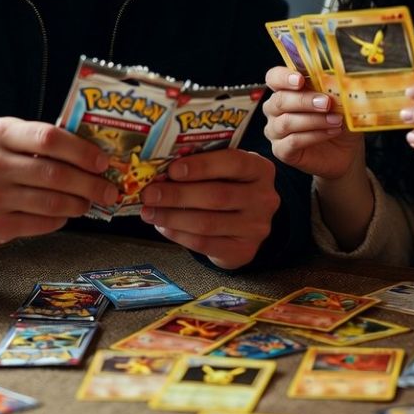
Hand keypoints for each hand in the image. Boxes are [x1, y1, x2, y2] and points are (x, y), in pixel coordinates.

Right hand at [0, 117, 118, 255]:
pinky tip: (66, 213)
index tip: (103, 161)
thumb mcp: (9, 138)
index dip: (81, 151)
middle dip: (90, 183)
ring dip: (79, 203)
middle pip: (55, 174)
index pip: (48, 138)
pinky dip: (60, 219)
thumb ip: (44, 140)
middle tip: (109, 190)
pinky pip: (41, 224)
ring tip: (90, 201)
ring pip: (51, 202)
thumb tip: (97, 152)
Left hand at [138, 148, 278, 269]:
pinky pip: (205, 244)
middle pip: (217, 196)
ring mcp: (256, 227)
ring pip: (207, 223)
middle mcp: (265, 198)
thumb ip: (203, 165)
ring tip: (149, 211)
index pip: (234, 163)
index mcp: (261, 169)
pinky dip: (179, 235)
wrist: (248, 221)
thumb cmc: (229, 185)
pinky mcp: (244, 251)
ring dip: (172, 217)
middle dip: (177, 195)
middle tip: (149, 193)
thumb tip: (161, 169)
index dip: (202, 166)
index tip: (172, 169)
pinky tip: (162, 227)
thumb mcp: (226, 169)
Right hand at [263, 66, 362, 178]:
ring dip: (314, 120)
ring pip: (286, 122)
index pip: (273, 78)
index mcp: (284, 90)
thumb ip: (332, 87)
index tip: (300, 80)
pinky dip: (314, 135)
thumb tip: (335, 76)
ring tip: (336, 120)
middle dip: (304, 100)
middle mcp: (275, 110)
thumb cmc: (338, 119)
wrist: (345, 149)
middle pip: (279, 100)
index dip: (283, 77)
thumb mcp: (339, 100)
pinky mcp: (281, 150)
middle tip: (327, 102)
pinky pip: (292, 141)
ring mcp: (275, 131)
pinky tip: (331, 132)